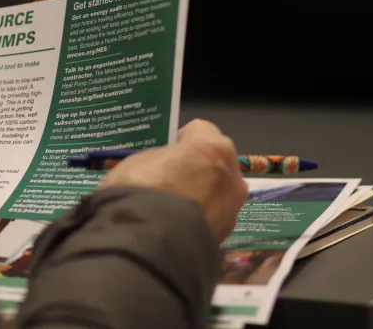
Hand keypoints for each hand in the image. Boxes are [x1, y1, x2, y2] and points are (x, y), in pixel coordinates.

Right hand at [99, 119, 247, 243]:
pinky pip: (208, 220)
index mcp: (213, 147)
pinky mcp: (225, 237)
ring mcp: (232, 209)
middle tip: (167, 182)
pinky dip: (195, 221)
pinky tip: (174, 228)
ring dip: (198, 198)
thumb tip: (161, 170)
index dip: (179, 141)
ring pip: (215, 195)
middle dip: (195, 171)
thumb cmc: (141, 189)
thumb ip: (160, 160)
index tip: (163, 155)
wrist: (147, 242)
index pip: (199, 131)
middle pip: (213, 164)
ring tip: (169, 210)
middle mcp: (232, 175)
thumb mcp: (139, 160)